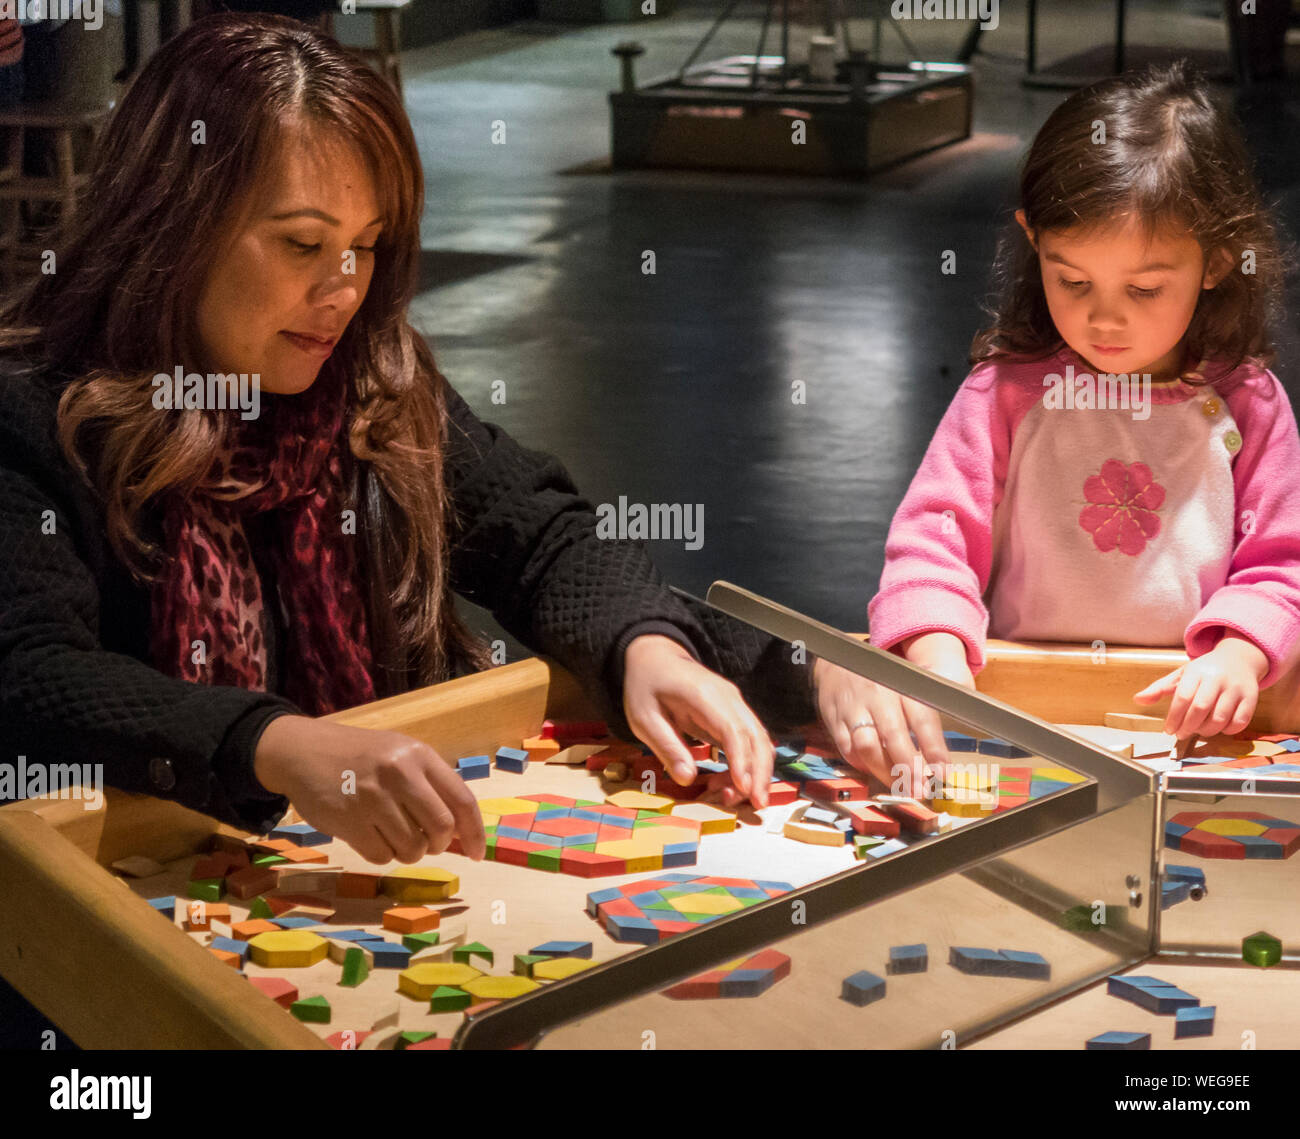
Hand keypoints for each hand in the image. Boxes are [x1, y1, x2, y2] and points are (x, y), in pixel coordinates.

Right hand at [253, 715, 486, 864]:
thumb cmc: (360, 756)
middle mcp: (399, 774)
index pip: (462, 800)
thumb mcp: (400, 755)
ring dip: (409, 852)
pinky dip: (382, 854)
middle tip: (427, 842)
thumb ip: (431, 785)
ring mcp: (372, 798)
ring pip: (413, 848)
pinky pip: (382, 856)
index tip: (478, 854)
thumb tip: (462, 831)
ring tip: (393, 834)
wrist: (303, 752)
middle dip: (439, 845)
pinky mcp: (348, 821)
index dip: (475, 833)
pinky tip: (369, 835)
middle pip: (441, 829)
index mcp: (419, 756)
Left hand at [621, 634, 773, 808]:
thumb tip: (687, 779)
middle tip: (756, 804)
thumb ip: (667, 747)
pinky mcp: (734, 713)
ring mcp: (735, 704)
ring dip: (756, 771)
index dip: (742, 760)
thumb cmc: (647, 686)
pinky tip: (733, 784)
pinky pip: (750, 740)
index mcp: (703, 695)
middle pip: (756, 735)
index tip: (744, 787)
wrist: (656, 657)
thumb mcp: (644, 718)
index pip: (733, 728)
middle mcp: (728, 697)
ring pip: (759, 739)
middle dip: (760, 772)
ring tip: (736, 799)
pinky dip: (748, 764)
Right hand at [813, 632, 973, 796]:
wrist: (836, 664)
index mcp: (902, 685)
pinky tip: (873, 771)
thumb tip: (949, 746)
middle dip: (908, 768)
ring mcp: (853, 707)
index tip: (943, 773)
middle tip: (920, 791)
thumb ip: (926, 711)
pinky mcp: (834, 720)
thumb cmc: (881, 681)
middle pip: (894, 735)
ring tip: (899, 788)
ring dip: (883, 771)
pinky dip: (860, 764)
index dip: (934, 747)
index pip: (922, 717)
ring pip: (867, 745)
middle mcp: (877, 695)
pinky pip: (846, 748)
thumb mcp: (906, 684)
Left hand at [1132, 633, 1266, 738]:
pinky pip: (1240, 721)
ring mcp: (1236, 688)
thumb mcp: (1181, 675)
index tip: (1168, 730)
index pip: (1182, 697)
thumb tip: (1137, 699)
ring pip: (1220, 717)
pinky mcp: (1251, 698)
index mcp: (1197, 672)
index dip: (1174, 717)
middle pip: (1200, 708)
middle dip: (1188, 726)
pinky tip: (1218, 729)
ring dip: (1206, 730)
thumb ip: (1159, 688)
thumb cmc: (1205, 671)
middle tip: (1181, 734)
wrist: (1239, 658)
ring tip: (1198, 731)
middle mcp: (1217, 679)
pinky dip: (1228, 730)